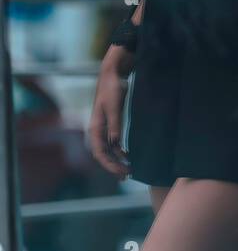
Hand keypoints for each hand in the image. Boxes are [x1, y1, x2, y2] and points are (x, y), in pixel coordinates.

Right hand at [88, 52, 132, 175]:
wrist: (113, 75)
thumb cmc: (112, 89)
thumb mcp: (115, 107)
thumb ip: (115, 126)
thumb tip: (115, 144)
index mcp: (95, 128)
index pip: (100, 153)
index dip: (110, 165)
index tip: (121, 173)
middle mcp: (97, 131)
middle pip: (103, 155)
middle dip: (114, 167)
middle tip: (127, 176)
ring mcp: (104, 128)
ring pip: (109, 151)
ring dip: (117, 161)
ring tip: (129, 170)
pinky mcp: (112, 124)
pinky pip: (114, 143)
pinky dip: (120, 152)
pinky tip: (128, 156)